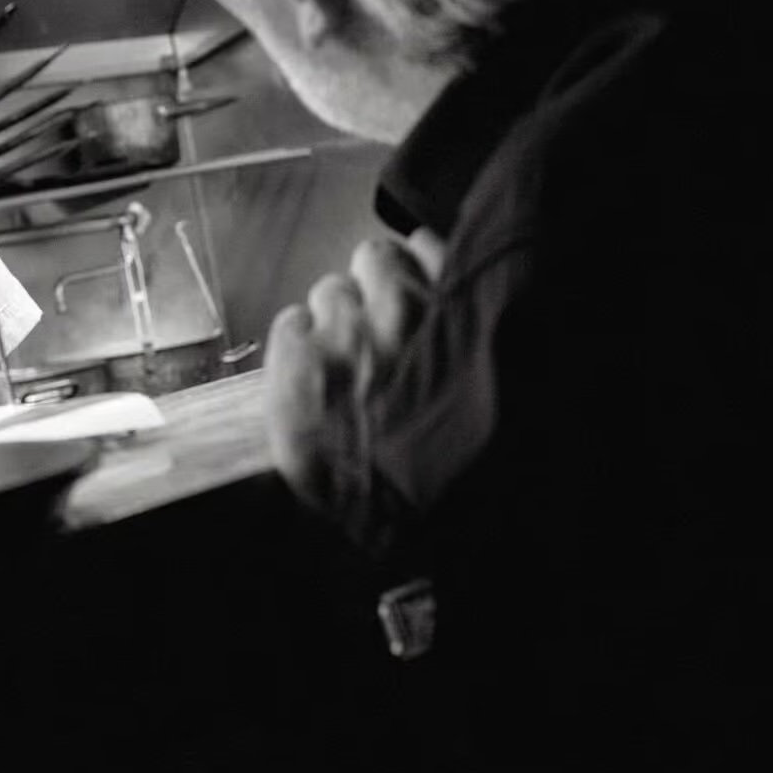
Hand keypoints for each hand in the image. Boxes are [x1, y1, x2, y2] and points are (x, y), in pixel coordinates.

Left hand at [263, 230, 445, 554]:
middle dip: (370, 293)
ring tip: (340, 370)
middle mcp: (404, 312)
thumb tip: (443, 295)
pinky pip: (291, 322)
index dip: (414, 272)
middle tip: (371, 338)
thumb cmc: (440, 472)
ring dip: (333, 321)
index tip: (407, 293)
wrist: (386, 521)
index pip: (429, 251)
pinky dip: (296, 346)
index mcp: (458, 319)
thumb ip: (465, 337)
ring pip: (328, 291)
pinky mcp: (297, 355)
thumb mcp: (481, 396)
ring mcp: (347, 330)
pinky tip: (309, 382)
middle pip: (374, 261)